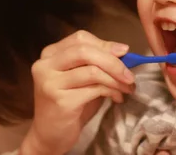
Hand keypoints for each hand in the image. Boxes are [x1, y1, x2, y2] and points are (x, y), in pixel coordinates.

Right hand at [21, 30, 134, 154]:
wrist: (50, 136)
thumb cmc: (70, 104)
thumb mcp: (82, 78)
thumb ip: (96, 62)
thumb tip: (123, 52)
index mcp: (50, 54)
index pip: (80, 38)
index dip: (105, 44)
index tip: (125, 52)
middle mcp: (45, 65)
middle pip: (85, 51)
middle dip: (113, 61)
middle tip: (129, 73)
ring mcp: (50, 83)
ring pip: (92, 70)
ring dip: (116, 79)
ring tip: (127, 87)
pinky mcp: (60, 101)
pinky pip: (94, 89)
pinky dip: (112, 91)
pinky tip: (117, 98)